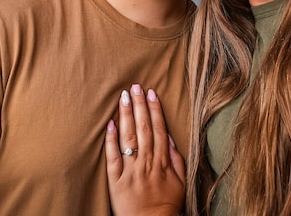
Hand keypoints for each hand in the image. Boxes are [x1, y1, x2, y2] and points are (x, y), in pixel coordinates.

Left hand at [105, 84, 184, 215]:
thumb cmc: (166, 205)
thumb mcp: (181, 182)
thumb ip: (176, 160)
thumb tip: (171, 139)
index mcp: (162, 162)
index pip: (159, 130)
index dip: (155, 110)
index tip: (152, 93)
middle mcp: (146, 163)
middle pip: (143, 129)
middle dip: (139, 106)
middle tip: (135, 86)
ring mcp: (130, 171)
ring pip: (128, 138)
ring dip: (126, 115)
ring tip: (123, 96)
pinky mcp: (116, 181)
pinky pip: (112, 157)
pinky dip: (110, 140)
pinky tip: (109, 124)